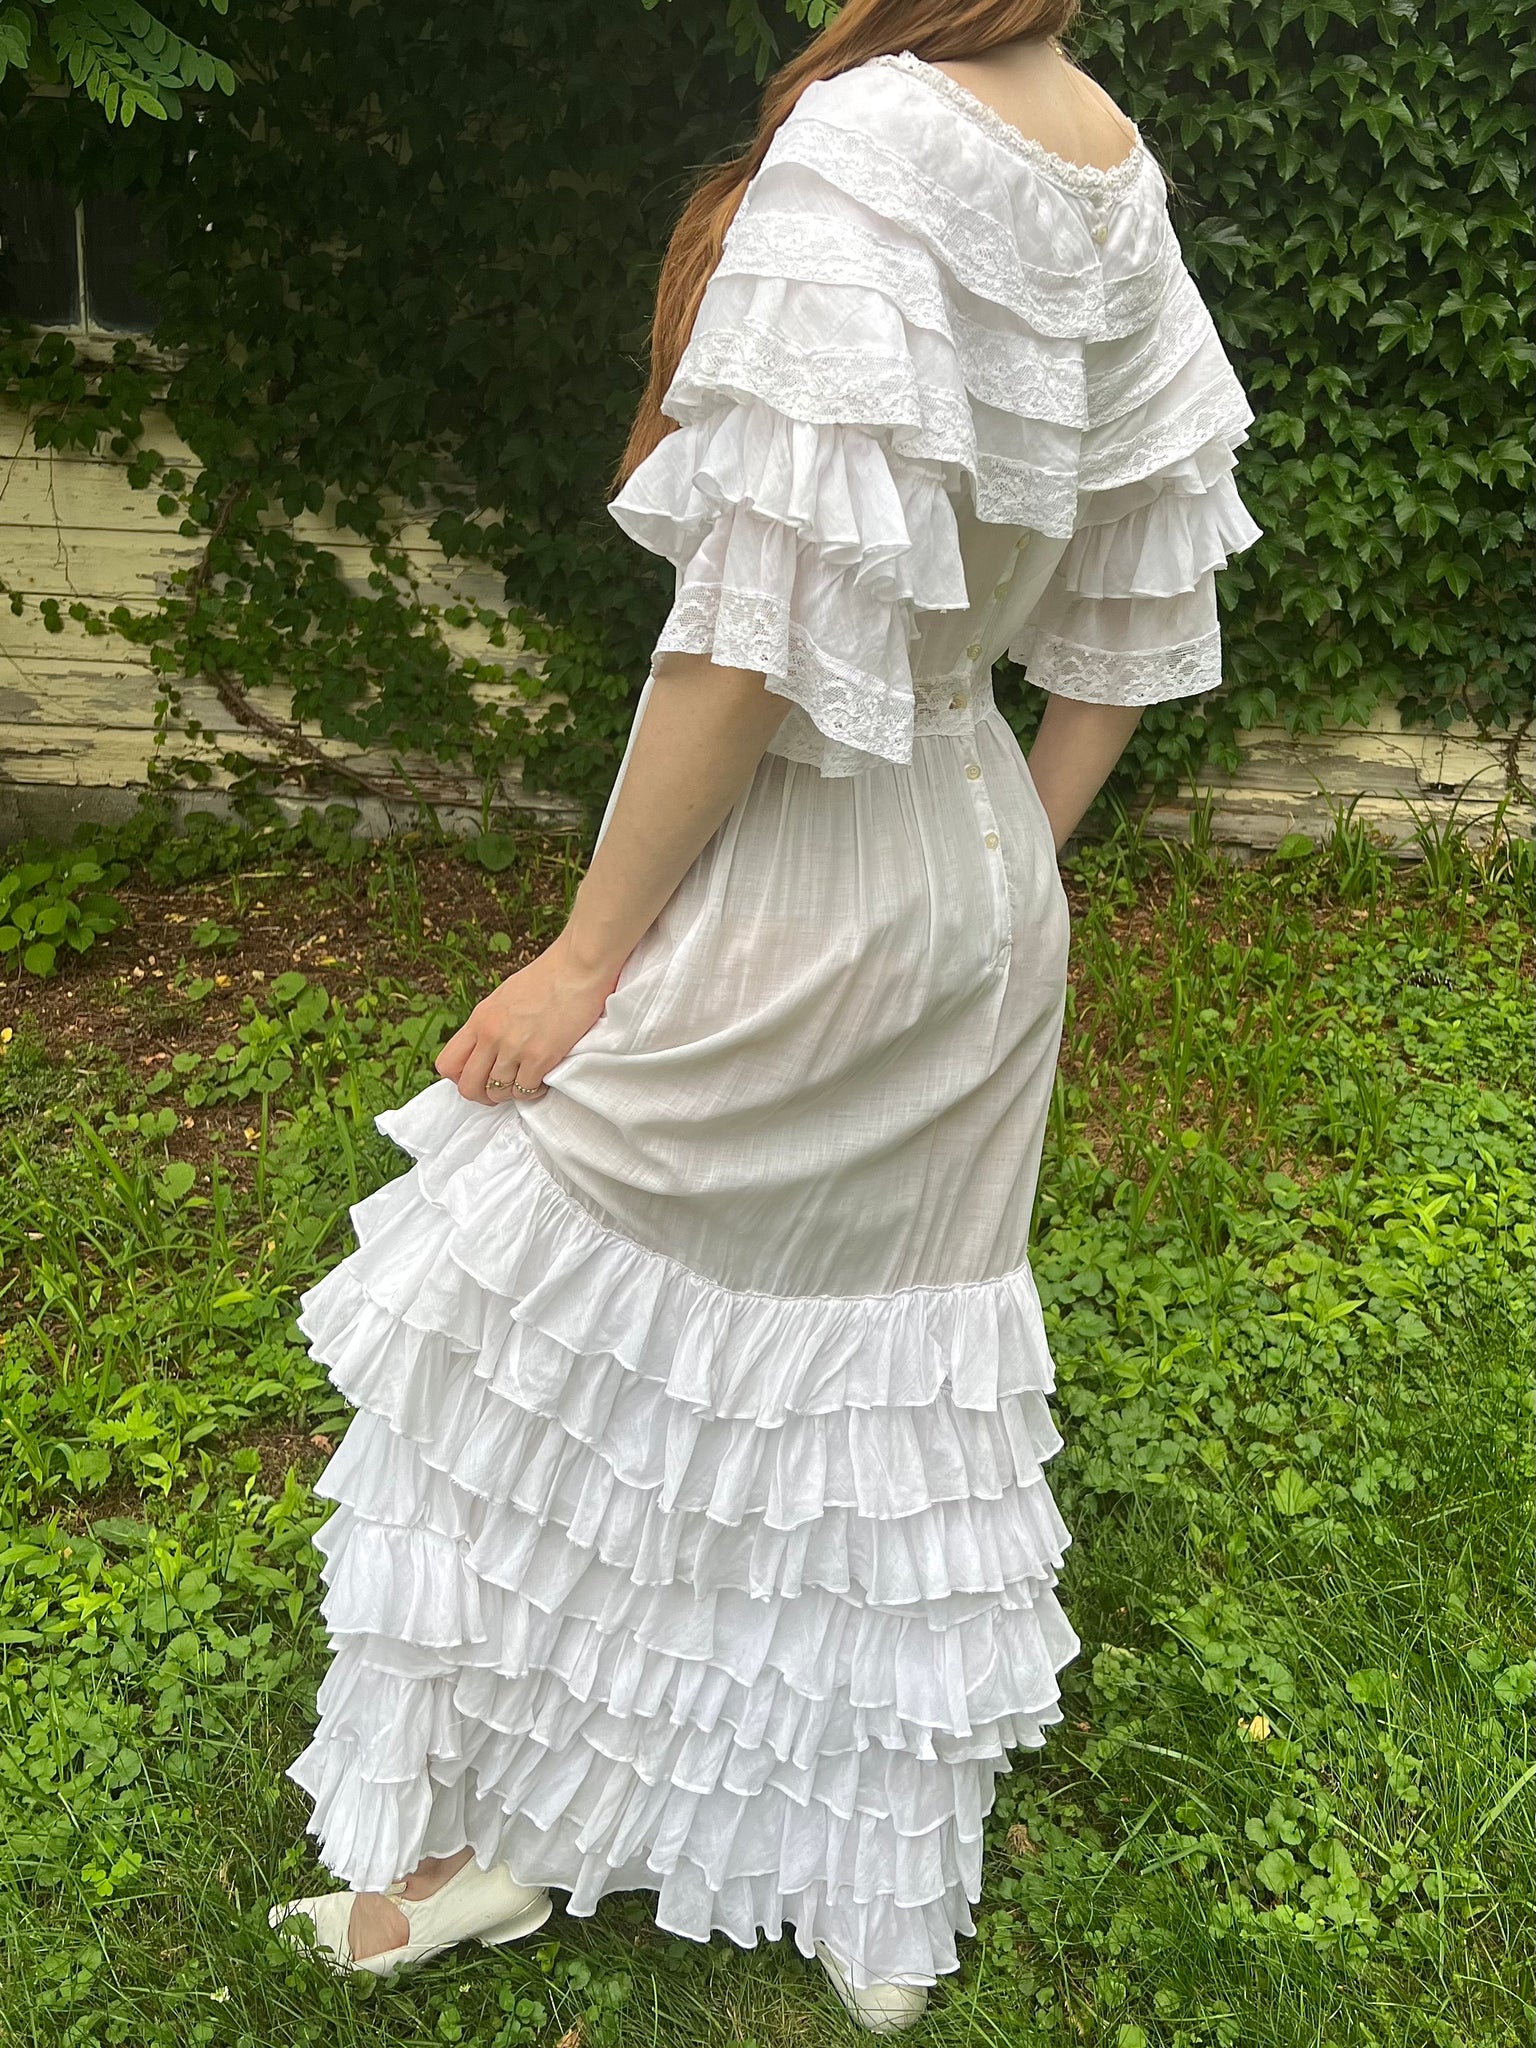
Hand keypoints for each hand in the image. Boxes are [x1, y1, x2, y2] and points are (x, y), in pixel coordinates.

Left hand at [434, 933, 621, 1104]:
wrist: (579, 967)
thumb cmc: (549, 977)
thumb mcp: (505, 997)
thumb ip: (491, 1023)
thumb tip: (487, 1047)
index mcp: (480, 1019)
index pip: (448, 1063)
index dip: (460, 1077)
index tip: (478, 1075)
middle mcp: (491, 1035)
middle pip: (468, 1086)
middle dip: (483, 1095)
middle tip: (500, 1089)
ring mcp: (514, 1048)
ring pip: (497, 1093)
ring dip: (511, 1093)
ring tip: (526, 1081)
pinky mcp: (540, 1057)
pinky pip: (525, 1091)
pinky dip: (533, 1092)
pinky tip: (542, 1080)